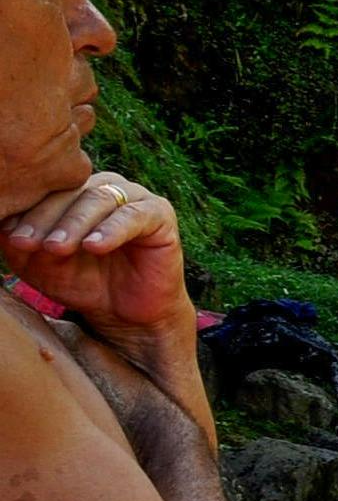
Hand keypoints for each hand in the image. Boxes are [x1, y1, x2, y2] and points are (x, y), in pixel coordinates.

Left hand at [2, 173, 189, 340]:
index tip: (11, 238)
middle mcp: (102, 187)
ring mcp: (133, 197)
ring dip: (74, 224)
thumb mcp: (39, 264)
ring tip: (58, 248)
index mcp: (73, 192)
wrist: (127, 313)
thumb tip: (2, 225)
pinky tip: (95, 247)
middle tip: (29, 244)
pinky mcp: (160, 214)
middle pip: (69, 193)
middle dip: (46, 219)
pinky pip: (133, 215)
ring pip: (98, 199)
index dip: (27, 213)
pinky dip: (112, 230)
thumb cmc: (82, 283)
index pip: (46, 192)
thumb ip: (20, 243)